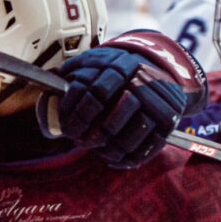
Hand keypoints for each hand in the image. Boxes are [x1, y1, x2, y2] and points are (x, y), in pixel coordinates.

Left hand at [36, 47, 187, 167]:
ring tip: (96, 150)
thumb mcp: (96, 62)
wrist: (158, 71)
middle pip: (114, 120)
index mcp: (122, 66)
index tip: (69, 129)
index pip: (98, 92)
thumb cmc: (116, 73)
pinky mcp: (170, 124)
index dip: (80, 115)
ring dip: (109, 150)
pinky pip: (147, 149)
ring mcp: (160, 105)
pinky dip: (127, 159)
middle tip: (81, 142)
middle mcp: (143, 83)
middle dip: (93, 136)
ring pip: (130, 138)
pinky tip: (111, 158)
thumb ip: (75, 73)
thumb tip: (50, 86)